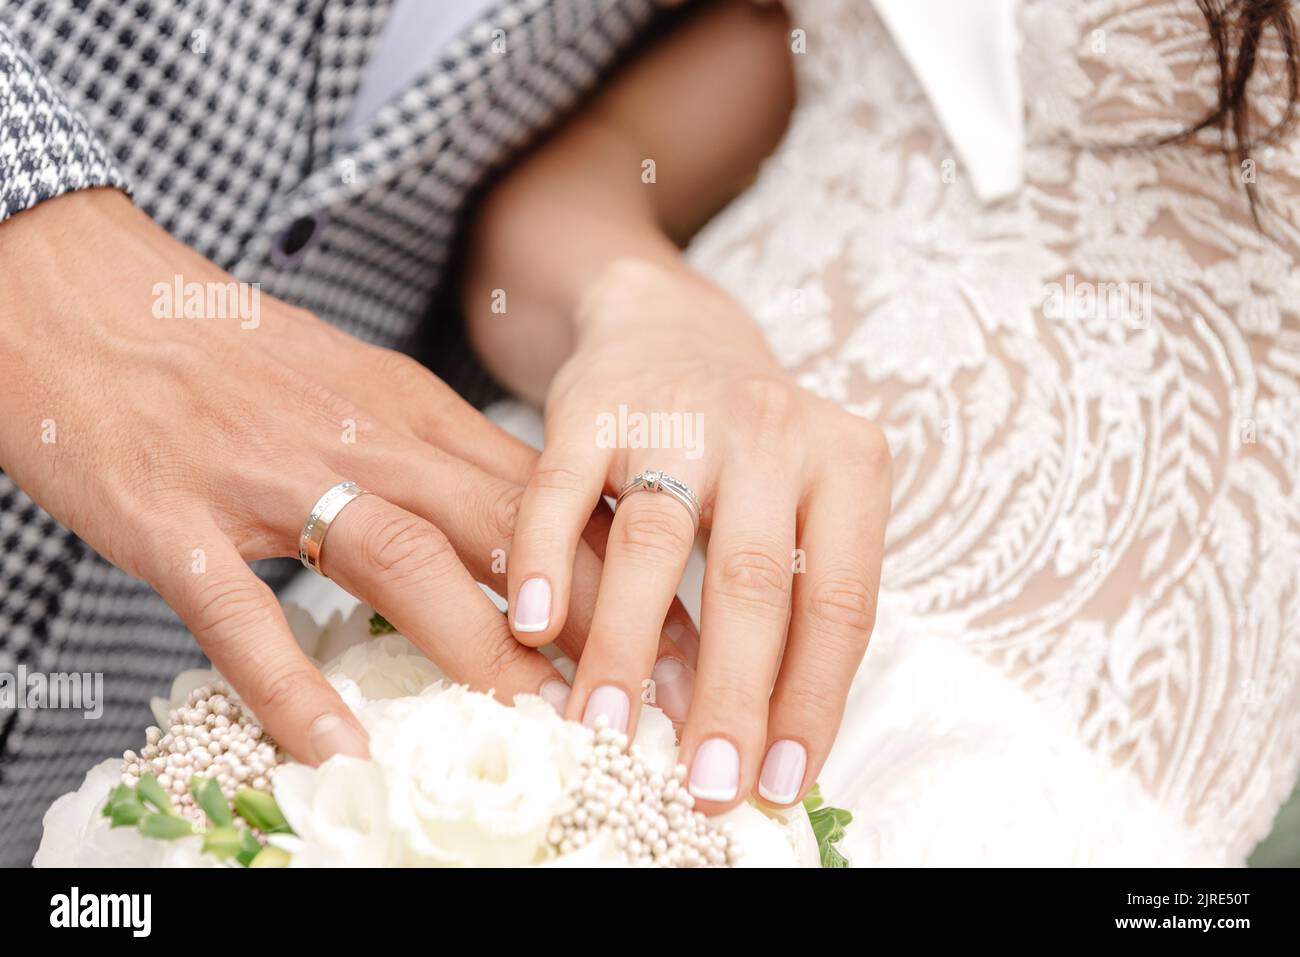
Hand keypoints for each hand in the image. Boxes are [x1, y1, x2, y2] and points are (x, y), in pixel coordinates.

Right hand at [0, 190, 695, 763]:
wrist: (79, 286)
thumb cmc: (228, 351)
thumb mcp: (357, 388)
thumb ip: (435, 458)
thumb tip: (520, 527)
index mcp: (409, 410)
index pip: (544, 497)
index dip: (625, 571)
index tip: (687, 635)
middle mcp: (360, 439)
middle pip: (504, 530)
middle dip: (594, 617)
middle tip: (657, 695)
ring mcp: (266, 479)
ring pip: (402, 559)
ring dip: (479, 644)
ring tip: (543, 719)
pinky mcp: (174, 519)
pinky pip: (241, 613)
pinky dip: (290, 684)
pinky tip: (338, 745)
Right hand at [505, 258, 890, 811]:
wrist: (670, 328)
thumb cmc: (747, 448)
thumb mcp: (803, 501)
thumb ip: (792, 601)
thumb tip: (765, 744)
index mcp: (845, 464)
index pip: (839, 603)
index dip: (811, 701)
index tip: (782, 784)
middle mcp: (774, 432)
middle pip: (754, 583)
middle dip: (728, 697)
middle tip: (703, 783)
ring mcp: (681, 413)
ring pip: (656, 543)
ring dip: (629, 646)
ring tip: (609, 730)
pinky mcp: (595, 407)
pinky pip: (565, 489)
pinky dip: (546, 559)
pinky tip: (533, 627)